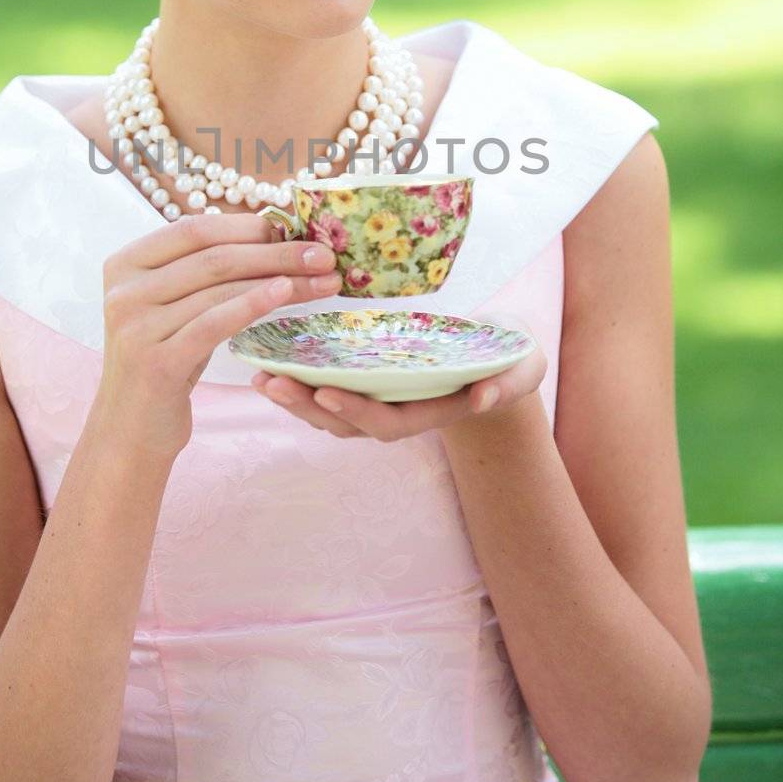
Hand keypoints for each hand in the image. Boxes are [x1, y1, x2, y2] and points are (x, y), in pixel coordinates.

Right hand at [95, 212, 340, 458]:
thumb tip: (275, 234)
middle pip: (214, 257)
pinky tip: (287, 294)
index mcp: (126, 264)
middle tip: (324, 254)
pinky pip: (214, 324)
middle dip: (276, 251)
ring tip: (324, 280)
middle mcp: (124, 291)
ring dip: (281, 279)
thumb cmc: (166, 360)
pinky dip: (254, 304)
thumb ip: (206, 273)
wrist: (132, 430)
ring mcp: (135, 327)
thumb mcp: (178, 309)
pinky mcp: (155, 362)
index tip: (297, 229)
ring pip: (220, 288)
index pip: (195, 230)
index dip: (249, 226)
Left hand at [249, 335, 547, 441]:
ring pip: (329, 411)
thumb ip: (508, 383)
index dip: (355, 411)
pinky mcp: (369, 385)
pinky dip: (300, 382)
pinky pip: (328, 391)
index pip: (386, 422)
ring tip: (260, 377)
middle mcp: (400, 413)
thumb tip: (483, 397)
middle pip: (345, 422)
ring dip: (294, 398)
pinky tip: (271, 363)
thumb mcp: (522, 368)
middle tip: (271, 383)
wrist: (500, 359)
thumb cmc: (512, 360)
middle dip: (307, 406)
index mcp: (431, 411)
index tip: (325, 393)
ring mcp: (381, 402)